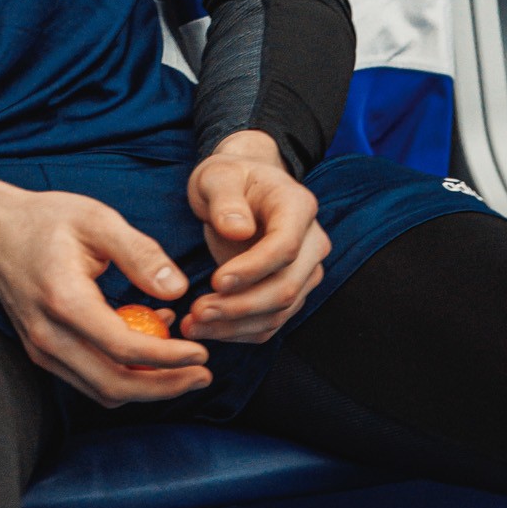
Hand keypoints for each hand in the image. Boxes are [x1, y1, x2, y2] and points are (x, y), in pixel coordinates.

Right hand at [0, 173, 212, 407]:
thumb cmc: (46, 219)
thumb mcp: (97, 219)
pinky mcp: (43, 352)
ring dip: (147, 385)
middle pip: (114, 385)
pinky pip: (88, 378)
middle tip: (204, 373)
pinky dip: (123, 373)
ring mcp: (42, 349)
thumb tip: (178, 289)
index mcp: (64, 300)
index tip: (202, 351)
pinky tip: (150, 345)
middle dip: (165, 387)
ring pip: (102, 390)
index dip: (168, 358)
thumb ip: (139, 253)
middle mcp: (49, 336)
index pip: (124, 349)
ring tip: (183, 361)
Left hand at [181, 130, 329, 343]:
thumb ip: (226, 200)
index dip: (253, 269)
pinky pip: (271, 322)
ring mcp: (306, 270)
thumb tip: (238, 230)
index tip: (216, 281)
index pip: (285, 247)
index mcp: (298, 206)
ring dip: (235, 325)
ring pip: (279, 311)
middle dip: (240, 306)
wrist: (240, 190)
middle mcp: (312, 242)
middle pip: (286, 287)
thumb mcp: (218, 176)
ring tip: (194, 324)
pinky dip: (239, 331)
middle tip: (198, 311)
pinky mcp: (292, 292)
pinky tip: (208, 329)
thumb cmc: (229, 179)